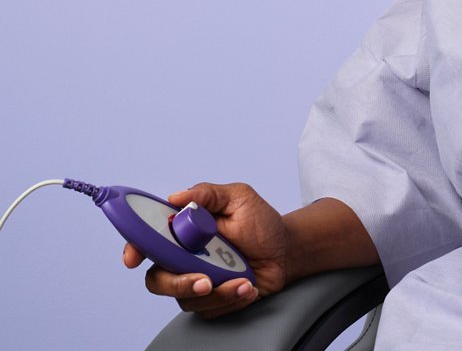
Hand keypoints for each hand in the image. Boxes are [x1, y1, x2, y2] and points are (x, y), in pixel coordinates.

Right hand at [122, 182, 288, 318]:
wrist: (286, 250)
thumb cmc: (261, 223)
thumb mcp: (239, 198)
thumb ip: (208, 194)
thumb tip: (176, 197)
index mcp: (184, 232)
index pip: (149, 240)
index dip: (135, 247)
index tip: (134, 257)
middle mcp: (184, 258)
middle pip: (158, 278)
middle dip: (177, 282)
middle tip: (204, 279)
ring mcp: (196, 280)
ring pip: (184, 298)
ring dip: (216, 292)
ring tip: (243, 280)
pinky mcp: (211, 300)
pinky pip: (208, 309)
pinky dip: (230, 299)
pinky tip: (248, 287)